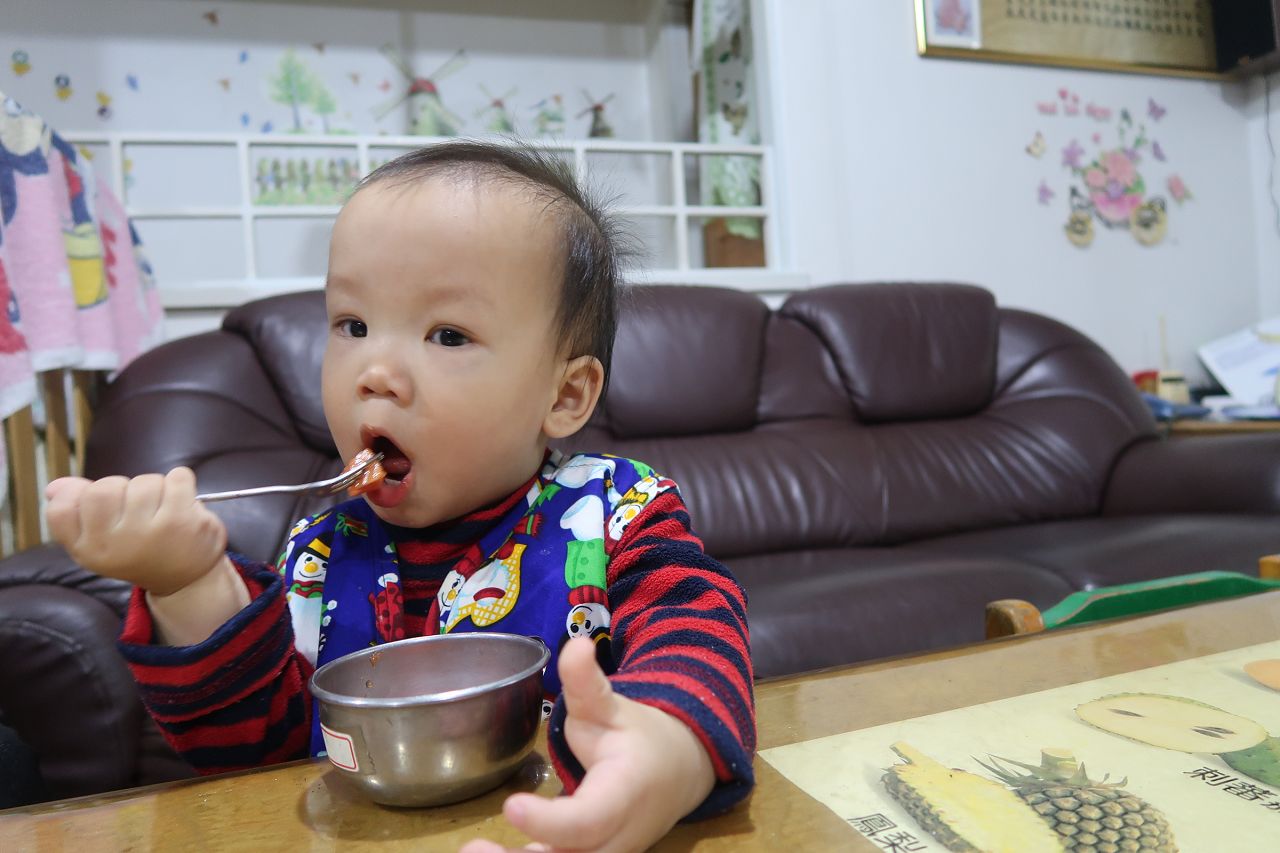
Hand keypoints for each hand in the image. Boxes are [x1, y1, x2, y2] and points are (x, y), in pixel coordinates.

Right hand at [46, 468, 227, 595]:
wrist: (185, 580)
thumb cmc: (138, 551)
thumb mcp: (100, 541)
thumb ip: (75, 511)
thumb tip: (54, 488)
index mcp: (87, 550)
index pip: (60, 508)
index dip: (79, 497)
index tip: (103, 508)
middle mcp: (114, 545)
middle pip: (102, 488)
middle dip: (122, 489)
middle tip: (137, 508)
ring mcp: (148, 533)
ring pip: (143, 481)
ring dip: (155, 487)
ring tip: (161, 509)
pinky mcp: (181, 522)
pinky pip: (176, 477)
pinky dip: (180, 482)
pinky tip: (181, 502)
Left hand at [460, 638, 715, 852]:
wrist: (677, 776)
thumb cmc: (639, 739)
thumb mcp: (613, 707)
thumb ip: (588, 684)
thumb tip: (575, 644)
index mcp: (624, 795)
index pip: (587, 820)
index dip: (550, 821)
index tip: (511, 805)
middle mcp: (615, 837)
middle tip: (473, 848)